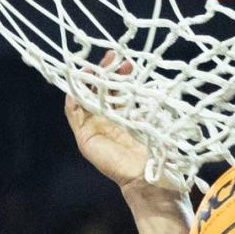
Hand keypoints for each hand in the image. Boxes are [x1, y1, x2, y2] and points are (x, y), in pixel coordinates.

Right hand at [64, 56, 149, 188]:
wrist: (146, 176)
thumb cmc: (154, 153)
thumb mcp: (152, 122)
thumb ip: (150, 107)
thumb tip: (162, 86)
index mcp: (123, 118)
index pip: (117, 91)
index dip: (120, 76)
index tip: (128, 64)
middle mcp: (106, 121)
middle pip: (98, 91)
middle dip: (104, 72)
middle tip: (112, 57)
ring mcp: (93, 129)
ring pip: (84, 99)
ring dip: (86, 82)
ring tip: (93, 67)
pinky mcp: (84, 138)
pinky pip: (72, 113)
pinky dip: (72, 98)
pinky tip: (77, 84)